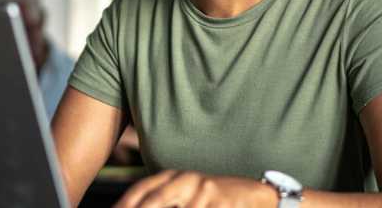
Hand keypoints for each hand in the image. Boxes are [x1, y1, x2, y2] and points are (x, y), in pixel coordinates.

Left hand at [113, 170, 275, 207]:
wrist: (257, 196)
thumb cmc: (215, 198)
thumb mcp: (188, 193)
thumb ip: (164, 199)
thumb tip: (132, 206)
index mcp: (176, 176)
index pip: (142, 190)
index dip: (124, 203)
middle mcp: (188, 181)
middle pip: (154, 198)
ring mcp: (205, 193)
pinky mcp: (220, 205)